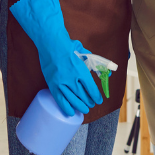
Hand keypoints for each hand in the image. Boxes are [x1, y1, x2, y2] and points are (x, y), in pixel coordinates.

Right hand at [10, 0, 102, 116]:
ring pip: (72, 100)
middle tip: (91, 104)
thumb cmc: (67, 46)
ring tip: (84, 109)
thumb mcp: (83, 52)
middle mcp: (71, 79)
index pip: (91, 89)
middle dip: (88, 102)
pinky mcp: (52, 84)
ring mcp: (60, 82)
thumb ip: (93, 62)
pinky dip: (65, 107)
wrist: (50, 42)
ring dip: (79, 106)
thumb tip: (104, 69)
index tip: (98, 100)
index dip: (96, 96)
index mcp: (81, 70)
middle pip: (83, 96)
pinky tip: (70, 112)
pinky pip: (59, 99)